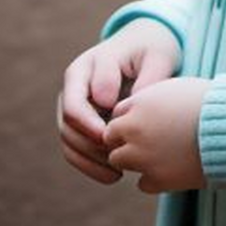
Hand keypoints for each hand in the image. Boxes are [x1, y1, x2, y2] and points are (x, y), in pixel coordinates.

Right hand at [58, 19, 182, 184]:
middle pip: (68, 124)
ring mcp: (74, 105)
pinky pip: (75, 150)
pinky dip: (91, 166)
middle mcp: (74, 87)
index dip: (93, 125)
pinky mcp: (80, 123)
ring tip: (119, 173)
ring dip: (91, 161)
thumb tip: (116, 106)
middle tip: (119, 159)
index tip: (116, 136)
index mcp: (87, 66)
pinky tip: (114, 176)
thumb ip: (144, 76)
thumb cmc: (152, 51)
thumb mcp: (157, 55)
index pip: (77, 103)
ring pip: (69, 141)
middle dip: (92, 147)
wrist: (145, 49)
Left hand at [103, 76, 211, 193]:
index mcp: (139, 104)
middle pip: (111, 138)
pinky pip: (142, 183)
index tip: (145, 120)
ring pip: (119, 161)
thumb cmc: (207, 101)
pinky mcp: (158, 179)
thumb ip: (149, 97)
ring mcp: (143, 157)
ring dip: (133, 158)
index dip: (130, 117)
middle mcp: (135, 130)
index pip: (116, 114)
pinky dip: (152, 177)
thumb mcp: (175, 88)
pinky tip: (169, 166)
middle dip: (123, 139)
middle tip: (146, 138)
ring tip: (157, 152)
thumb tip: (135, 107)